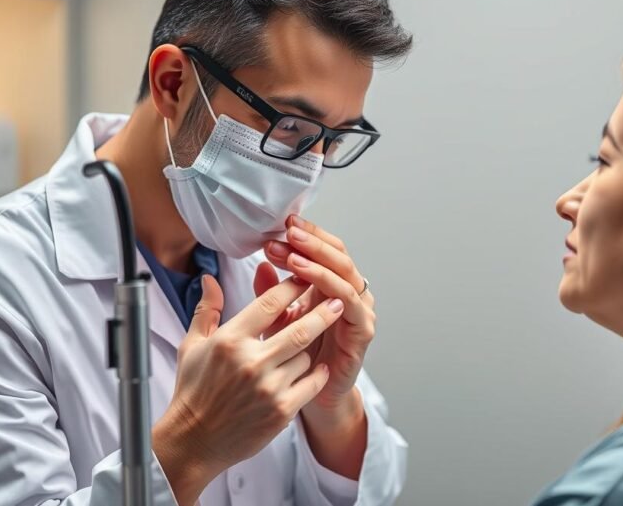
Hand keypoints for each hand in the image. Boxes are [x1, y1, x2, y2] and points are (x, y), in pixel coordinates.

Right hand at [152, 270, 344, 505]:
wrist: (193, 441)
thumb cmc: (193, 391)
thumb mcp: (192, 346)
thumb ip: (206, 309)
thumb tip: (210, 277)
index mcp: (230, 340)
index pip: (270, 303)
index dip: (292, 287)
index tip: (306, 277)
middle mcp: (251, 362)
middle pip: (301, 328)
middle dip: (323, 311)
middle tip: (337, 300)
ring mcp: (269, 388)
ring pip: (307, 356)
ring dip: (311, 349)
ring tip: (308, 347)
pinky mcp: (282, 411)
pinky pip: (312, 383)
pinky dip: (317, 374)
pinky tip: (318, 367)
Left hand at [263, 216, 375, 411]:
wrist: (310, 398)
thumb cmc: (294, 359)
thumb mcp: (276, 321)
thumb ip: (270, 295)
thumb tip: (260, 264)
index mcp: (331, 285)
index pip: (323, 249)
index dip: (306, 235)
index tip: (281, 224)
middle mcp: (349, 292)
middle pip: (337, 255)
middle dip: (312, 241)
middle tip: (288, 230)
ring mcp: (359, 310)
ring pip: (345, 273)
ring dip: (318, 260)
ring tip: (293, 251)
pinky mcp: (362, 330)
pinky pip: (349, 301)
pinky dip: (330, 286)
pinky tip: (309, 279)